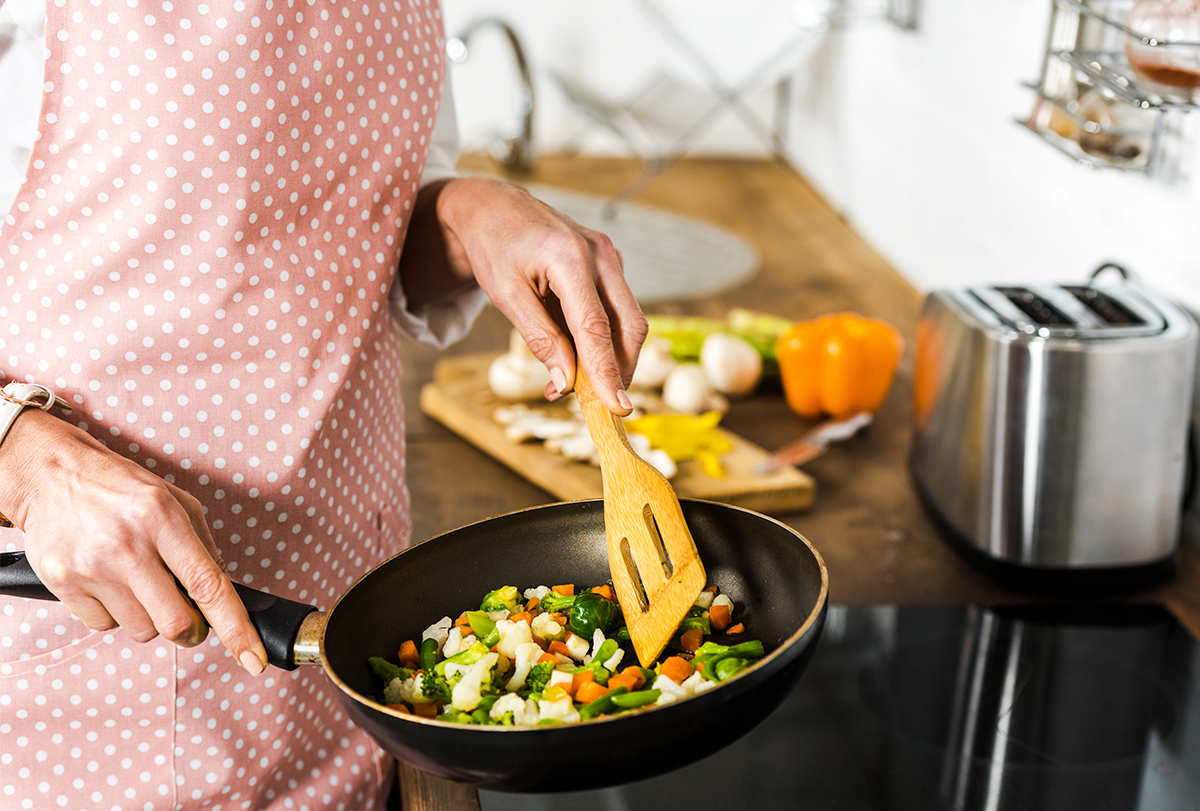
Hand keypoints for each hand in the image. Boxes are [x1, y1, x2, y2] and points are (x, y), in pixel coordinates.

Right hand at [0, 408, 267, 673]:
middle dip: (190, 630)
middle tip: (187, 615)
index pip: (208, 585)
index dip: (235, 628)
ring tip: (138, 582)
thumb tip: (227, 595)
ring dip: (149, 618)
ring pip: (141, 630)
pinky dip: (114, 614)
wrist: (53, 474)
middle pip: (176, 623)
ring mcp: (93, 567)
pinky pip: (104, 627)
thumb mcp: (175, 502)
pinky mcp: (64, 584)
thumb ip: (204, 548)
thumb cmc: (121, 488)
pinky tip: (109, 582)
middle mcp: (128, 544)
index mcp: (163, 518)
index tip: (252, 660)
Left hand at [416, 176, 647, 414]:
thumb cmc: (494, 247)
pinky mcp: (608, 264)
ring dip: (610, 357)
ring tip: (573, 383)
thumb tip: (565, 382)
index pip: (596, 327)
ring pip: (628, 320)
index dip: (607, 371)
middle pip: (629, 326)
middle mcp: (600, 254)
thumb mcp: (506, 296)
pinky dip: (602, 339)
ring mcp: (609, 256)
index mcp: (570, 257)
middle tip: (600, 404)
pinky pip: (616, 310)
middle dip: (620, 370)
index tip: (617, 407)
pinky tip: (574, 355)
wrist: (493, 207)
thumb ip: (539, 338)